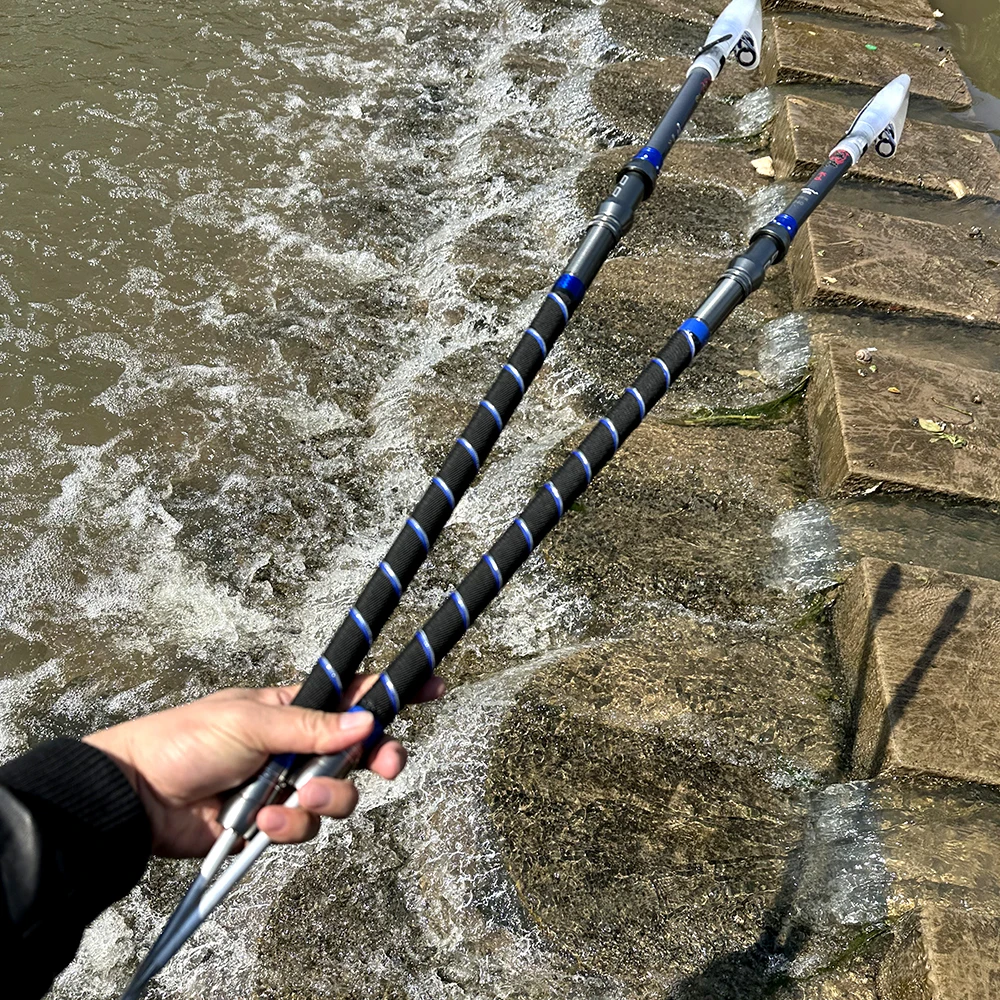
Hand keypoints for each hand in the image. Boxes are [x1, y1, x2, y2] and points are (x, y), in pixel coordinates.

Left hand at [83, 676, 444, 857]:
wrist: (137, 799)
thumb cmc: (186, 741)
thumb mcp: (250, 720)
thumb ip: (310, 726)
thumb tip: (365, 721)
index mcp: (294, 708)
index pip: (354, 695)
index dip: (393, 693)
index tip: (432, 686)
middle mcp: (298, 746)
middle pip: (360, 752)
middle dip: (378, 759)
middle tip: (388, 765)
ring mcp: (288, 786)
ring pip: (340, 795)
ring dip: (326, 800)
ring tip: (295, 800)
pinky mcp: (273, 824)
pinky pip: (304, 829)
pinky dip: (288, 827)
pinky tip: (262, 823)